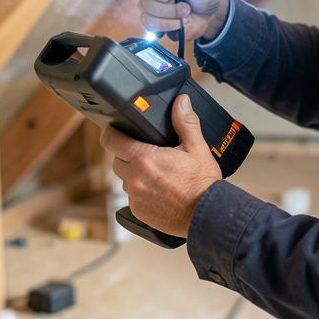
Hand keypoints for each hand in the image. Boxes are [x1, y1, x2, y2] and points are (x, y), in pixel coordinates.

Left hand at [100, 94, 221, 237]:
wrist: (207, 215)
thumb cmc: (202, 184)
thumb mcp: (197, 147)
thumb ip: (185, 122)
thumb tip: (180, 102)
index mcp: (145, 159)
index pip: (111, 140)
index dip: (112, 132)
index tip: (118, 129)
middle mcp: (135, 179)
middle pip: (116, 159)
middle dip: (127, 154)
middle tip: (147, 152)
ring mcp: (135, 198)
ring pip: (124, 179)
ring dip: (134, 174)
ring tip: (156, 173)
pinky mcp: (138, 212)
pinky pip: (132, 197)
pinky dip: (141, 191)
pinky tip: (159, 190)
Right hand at [132, 0, 229, 40]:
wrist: (213, 12)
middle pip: (145, 1)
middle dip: (167, 6)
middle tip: (184, 4)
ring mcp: (154, 11)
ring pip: (148, 17)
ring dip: (170, 17)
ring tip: (186, 13)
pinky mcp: (158, 26)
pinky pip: (153, 29)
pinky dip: (170, 26)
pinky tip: (182, 23)